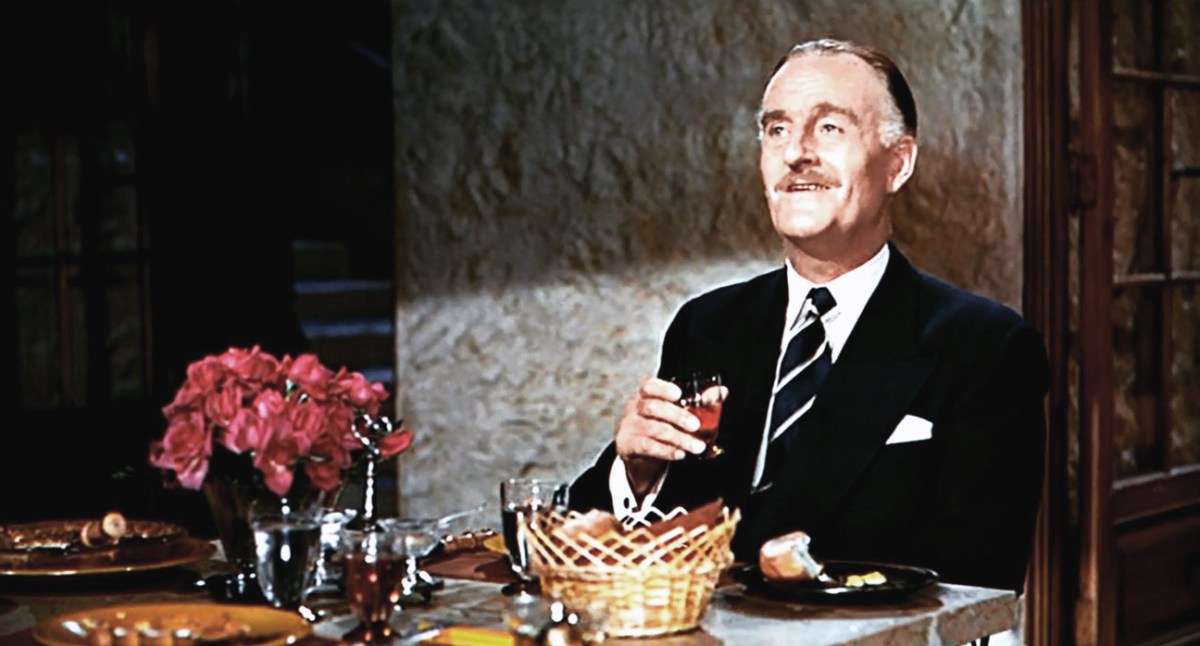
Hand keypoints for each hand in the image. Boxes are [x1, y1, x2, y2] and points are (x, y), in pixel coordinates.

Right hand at [615, 378, 707, 494]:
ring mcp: (628, 426)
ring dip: (679, 438)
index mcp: (645, 394)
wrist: (639, 451)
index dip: (663, 389)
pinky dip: (666, 450)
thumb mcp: (676, 411)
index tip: (679, 394)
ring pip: (653, 429)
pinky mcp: (626, 444)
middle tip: (696, 426)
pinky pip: (647, 447)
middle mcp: (634, 407)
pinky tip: (680, 453)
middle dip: (676, 416)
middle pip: (652, 407)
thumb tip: (721, 392)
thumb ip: (698, 401)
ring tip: (697, 446)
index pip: (649, 386)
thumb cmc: (661, 424)